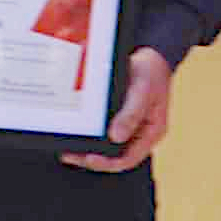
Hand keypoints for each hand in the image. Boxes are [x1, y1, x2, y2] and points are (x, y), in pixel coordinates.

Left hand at [64, 47, 175, 171]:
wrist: (151, 57)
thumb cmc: (151, 73)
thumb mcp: (142, 91)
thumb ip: (131, 114)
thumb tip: (116, 136)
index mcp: (152, 132)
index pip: (129, 158)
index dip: (108, 163)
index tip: (89, 158)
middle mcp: (140, 134)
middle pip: (115, 157)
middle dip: (92, 159)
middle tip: (70, 155)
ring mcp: (128, 129)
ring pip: (107, 148)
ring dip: (88, 150)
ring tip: (68, 149)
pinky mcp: (118, 120)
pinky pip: (102, 135)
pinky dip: (90, 137)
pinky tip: (76, 134)